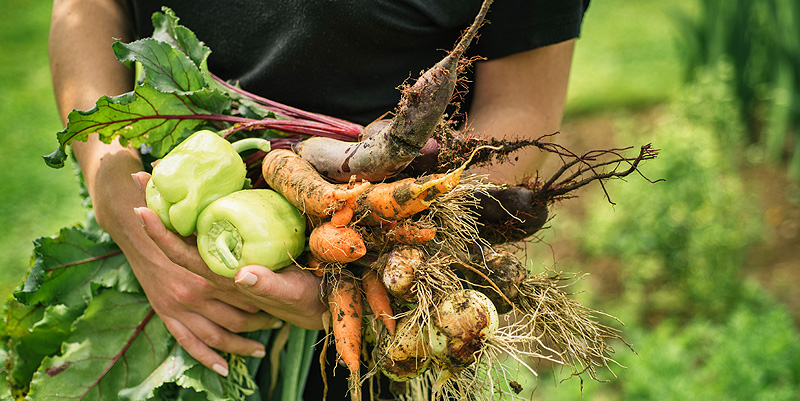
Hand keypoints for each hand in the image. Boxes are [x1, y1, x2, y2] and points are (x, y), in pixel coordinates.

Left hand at [131, 170, 327, 332]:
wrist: (318, 305)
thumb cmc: (305, 299)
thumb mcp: (291, 294)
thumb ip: (268, 286)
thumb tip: (242, 275)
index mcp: (224, 277)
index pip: (184, 255)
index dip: (160, 233)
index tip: (140, 208)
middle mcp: (219, 267)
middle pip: (178, 238)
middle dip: (158, 208)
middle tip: (139, 177)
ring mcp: (229, 258)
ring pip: (191, 233)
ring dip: (171, 207)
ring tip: (157, 180)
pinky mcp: (242, 251)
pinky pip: (211, 231)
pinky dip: (196, 212)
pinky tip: (192, 195)